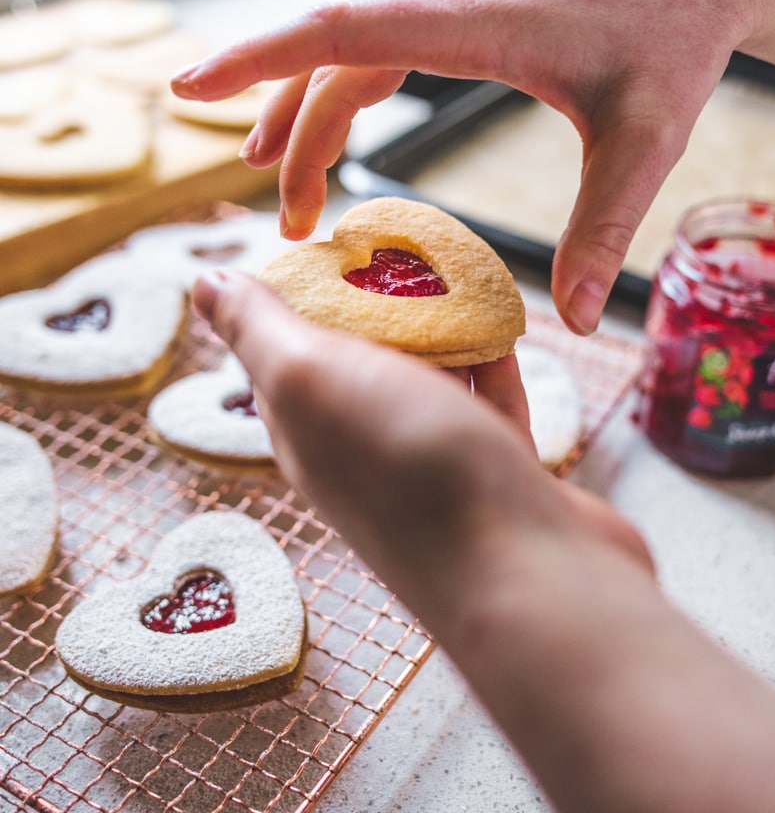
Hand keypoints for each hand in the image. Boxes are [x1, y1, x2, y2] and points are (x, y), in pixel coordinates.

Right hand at [173, 0, 760, 333]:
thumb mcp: (645, 142)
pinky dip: (345, 87)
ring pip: (351, 50)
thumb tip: (574, 325)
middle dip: (293, 138)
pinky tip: (333, 122)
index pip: (341, 34)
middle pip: (333, 61)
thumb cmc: (674, 45)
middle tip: (279, 222)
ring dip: (307, 110)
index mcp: (480, 21)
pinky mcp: (465, 4)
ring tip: (276, 179)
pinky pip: (381, 42)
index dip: (258, 59)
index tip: (188, 86)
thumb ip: (601, 230)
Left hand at [191, 270, 774, 812]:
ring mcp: (433, 470)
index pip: (285, 350)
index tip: (335, 235)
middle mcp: (362, 455)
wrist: (531, 577)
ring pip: (430, 380)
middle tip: (408, 242)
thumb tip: (205, 286)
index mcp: (305, 433)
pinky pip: (489, 407)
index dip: (302, 290)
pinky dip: (494, 365)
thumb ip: (259, 330)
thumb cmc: (412, 470)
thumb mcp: (310, 379)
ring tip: (461, 272)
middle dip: (379, 301)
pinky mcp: (498, 479)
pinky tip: (505, 330)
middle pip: (361, 360)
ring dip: (442, 329)